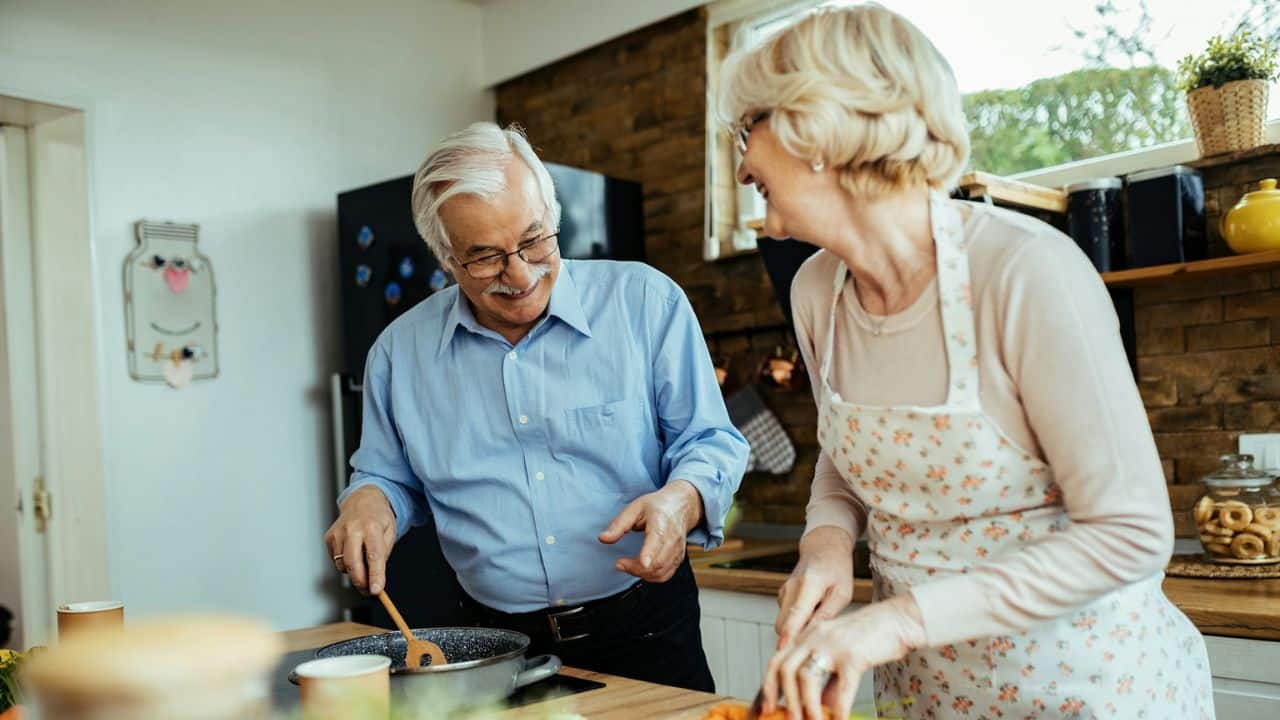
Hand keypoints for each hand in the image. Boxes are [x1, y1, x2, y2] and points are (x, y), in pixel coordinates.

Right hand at [324, 485, 396, 594]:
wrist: (362, 500)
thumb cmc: (378, 517)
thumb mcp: (390, 532)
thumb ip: (383, 555)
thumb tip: (376, 579)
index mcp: (372, 526)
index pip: (374, 556)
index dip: (375, 575)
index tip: (377, 590)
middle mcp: (353, 528)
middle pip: (352, 563)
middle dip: (360, 581)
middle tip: (368, 590)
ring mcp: (338, 532)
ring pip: (342, 564)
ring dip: (353, 572)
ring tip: (363, 565)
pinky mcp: (329, 537)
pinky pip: (335, 560)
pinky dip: (345, 563)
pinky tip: (353, 553)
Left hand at [598, 480, 703, 582]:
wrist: (679, 506)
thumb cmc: (657, 506)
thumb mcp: (634, 508)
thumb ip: (618, 525)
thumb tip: (603, 538)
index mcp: (661, 522)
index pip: (657, 541)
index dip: (650, 554)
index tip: (641, 563)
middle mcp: (672, 538)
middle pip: (658, 562)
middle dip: (636, 568)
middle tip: (620, 564)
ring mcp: (677, 549)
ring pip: (661, 572)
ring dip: (642, 575)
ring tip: (628, 566)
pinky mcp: (678, 558)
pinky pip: (665, 575)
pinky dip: (651, 577)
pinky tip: (641, 570)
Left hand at [762, 594, 924, 719]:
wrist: (899, 620)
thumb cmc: (871, 638)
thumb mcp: (840, 655)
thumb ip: (828, 680)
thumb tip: (818, 707)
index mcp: (809, 635)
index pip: (777, 660)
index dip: (768, 686)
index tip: (767, 707)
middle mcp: (815, 637)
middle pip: (785, 668)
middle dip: (784, 699)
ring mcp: (833, 645)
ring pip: (806, 677)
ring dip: (807, 706)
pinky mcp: (853, 655)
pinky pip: (841, 687)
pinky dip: (838, 708)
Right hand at [776, 527, 854, 649]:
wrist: (824, 547)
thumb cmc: (837, 569)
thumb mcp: (842, 593)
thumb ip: (827, 614)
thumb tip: (815, 636)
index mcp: (809, 585)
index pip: (795, 616)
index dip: (789, 636)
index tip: (785, 653)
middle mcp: (791, 588)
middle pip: (783, 624)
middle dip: (792, 640)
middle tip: (810, 652)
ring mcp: (784, 591)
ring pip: (783, 621)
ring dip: (795, 631)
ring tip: (815, 633)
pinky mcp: (782, 594)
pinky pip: (785, 616)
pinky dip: (795, 623)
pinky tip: (811, 619)